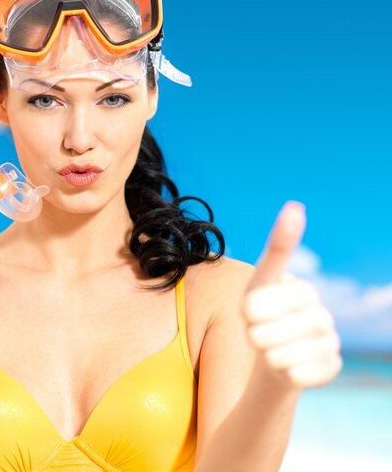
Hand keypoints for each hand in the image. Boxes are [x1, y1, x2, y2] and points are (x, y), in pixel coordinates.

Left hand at [241, 202, 342, 388]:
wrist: (276, 359)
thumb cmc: (260, 323)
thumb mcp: (249, 304)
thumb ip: (254, 296)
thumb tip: (277, 265)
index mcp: (291, 283)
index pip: (280, 257)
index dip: (284, 236)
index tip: (293, 209)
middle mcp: (315, 303)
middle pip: (258, 318)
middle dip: (250, 330)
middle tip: (259, 331)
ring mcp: (328, 333)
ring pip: (275, 350)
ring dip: (265, 353)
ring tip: (273, 347)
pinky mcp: (332, 363)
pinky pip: (295, 373)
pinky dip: (284, 373)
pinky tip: (291, 366)